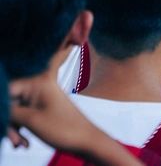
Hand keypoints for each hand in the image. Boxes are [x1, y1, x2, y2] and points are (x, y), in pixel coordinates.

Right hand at [9, 74, 140, 164]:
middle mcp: (40, 86)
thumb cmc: (64, 129)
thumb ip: (8, 111)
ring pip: (14, 113)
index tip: (3, 124)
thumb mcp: (30, 120)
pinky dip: (21, 131)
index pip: (6, 90)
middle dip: (8, 123)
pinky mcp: (42, 109)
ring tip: (20, 144)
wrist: (86, 142)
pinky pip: (23, 118)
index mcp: (39, 82)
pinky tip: (24, 144)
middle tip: (14, 141)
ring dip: (14, 130)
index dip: (1, 108)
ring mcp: (41, 98)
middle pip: (9, 103)